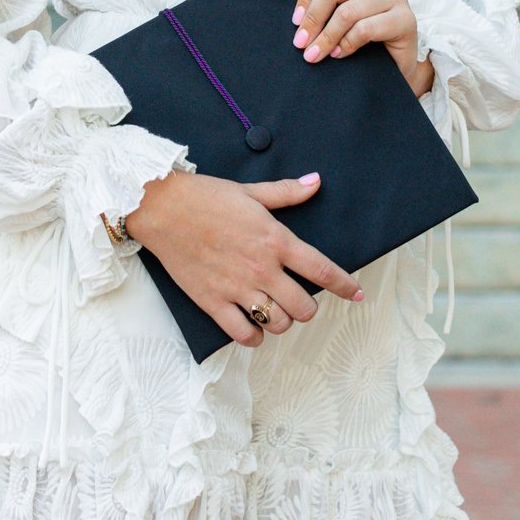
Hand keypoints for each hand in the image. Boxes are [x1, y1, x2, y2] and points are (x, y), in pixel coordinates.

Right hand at [124, 169, 364, 347]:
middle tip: (299, 300)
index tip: (357, 294)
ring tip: (275, 311)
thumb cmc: (206, 196)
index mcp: (275, 240)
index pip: (322, 269)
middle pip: (304, 307)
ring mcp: (237, 288)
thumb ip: (286, 193)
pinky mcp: (213, 302)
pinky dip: (254, 337)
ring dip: (282, 322)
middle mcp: (261, 268)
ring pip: (278, 324)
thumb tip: (316, 182)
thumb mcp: (250, 191)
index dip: (345, 285)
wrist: (163, 208)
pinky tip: (252, 326)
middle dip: (308, 308)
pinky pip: (243, 334)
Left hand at [294, 0, 436, 97]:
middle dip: (312, 19)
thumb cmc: (367, 30)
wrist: (398, 59)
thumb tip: (298, 18)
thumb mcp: (343, 8)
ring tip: (316, 53)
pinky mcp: (406, 19)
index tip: (297, 21)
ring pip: (346, 12)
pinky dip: (346, 44)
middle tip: (301, 42)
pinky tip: (339, 53)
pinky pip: (365, 29)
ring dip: (326, 37)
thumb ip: (325, 3)